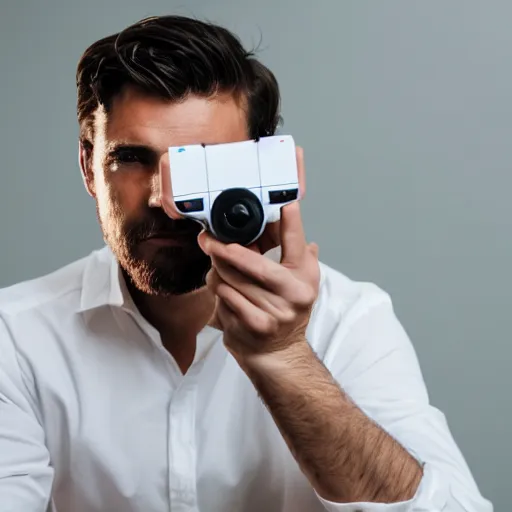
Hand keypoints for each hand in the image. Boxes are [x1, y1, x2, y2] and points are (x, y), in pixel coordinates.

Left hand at [197, 199, 319, 363]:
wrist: (278, 353)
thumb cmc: (287, 312)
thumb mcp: (301, 283)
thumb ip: (299, 254)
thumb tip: (297, 225)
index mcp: (304, 281)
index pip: (297, 245)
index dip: (291, 222)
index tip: (285, 203)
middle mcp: (292, 297)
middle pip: (252, 263)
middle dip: (226, 249)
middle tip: (208, 238)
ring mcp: (270, 313)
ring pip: (231, 279)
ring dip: (217, 270)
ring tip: (217, 267)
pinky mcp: (249, 326)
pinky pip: (223, 297)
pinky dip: (217, 290)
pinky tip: (221, 290)